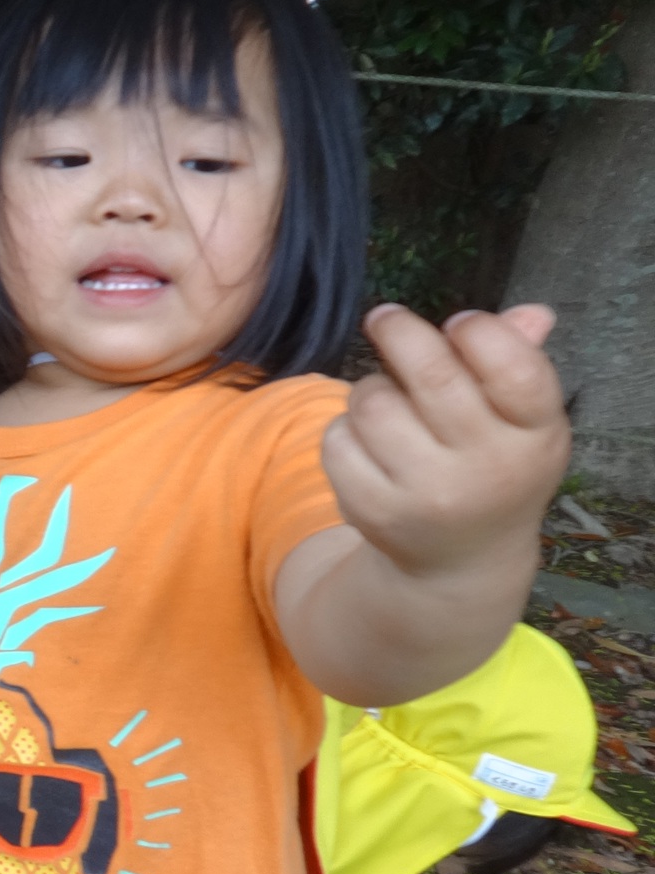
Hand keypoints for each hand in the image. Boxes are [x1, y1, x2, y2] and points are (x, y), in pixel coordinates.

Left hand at [323, 303, 568, 581]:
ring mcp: (428, 493)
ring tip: (386, 402)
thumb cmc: (491, 467)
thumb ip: (520, 360)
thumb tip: (531, 313)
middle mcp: (487, 468)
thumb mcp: (522, 422)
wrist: (460, 559)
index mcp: (535, 435)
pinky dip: (344, 429)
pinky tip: (367, 444)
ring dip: (371, 388)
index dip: (481, 332)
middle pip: (434, 376)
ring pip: (374, 403)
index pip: (515, 368)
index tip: (460, 323)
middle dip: (400, 333)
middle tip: (384, 318)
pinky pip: (338, 439)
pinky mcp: (374, 511)